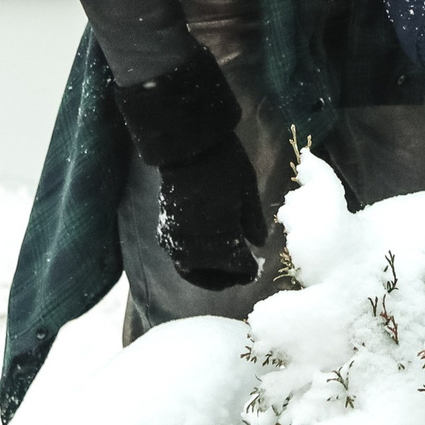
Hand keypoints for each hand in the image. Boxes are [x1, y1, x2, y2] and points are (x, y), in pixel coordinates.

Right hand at [154, 139, 267, 291]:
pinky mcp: (165, 230)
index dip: (248, 271)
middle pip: (214, 273)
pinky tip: (201, 261)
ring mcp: (178, 237)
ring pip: (191, 271)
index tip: (256, 270)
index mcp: (224, 233)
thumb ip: (254, 221)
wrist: (189, 147)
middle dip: (230, 277)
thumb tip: (259, 245)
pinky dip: (190, 266)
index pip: (238, 265)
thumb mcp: (248, 189)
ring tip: (221, 276)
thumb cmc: (225, 164)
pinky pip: (177, 259)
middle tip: (241, 277)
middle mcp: (198, 241)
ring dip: (207, 277)